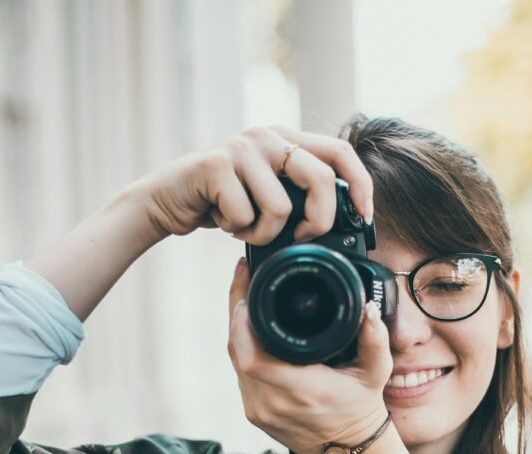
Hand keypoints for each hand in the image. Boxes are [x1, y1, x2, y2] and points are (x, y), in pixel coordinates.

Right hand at [133, 125, 373, 242]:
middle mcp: (267, 135)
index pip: (340, 151)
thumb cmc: (224, 203)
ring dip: (264, 234)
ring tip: (245, 227)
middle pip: (320, 180)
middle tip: (300, 239)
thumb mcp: (269, 194)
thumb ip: (301, 196)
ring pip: (280, 208)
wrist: (167, 200)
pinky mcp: (215, 165)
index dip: (360, 184)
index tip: (365, 217)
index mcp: (287, 139)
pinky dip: (237, 231)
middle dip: (318, 222)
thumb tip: (346, 223)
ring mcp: (241, 147)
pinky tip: (222, 220)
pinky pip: (246, 216)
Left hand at [227, 258, 392, 453]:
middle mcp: (274, 404)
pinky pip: (240, 374)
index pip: (253, 357)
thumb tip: (368, 309)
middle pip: (237, 352)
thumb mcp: (376, 373)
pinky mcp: (253, 413)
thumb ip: (375, 339)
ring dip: (238, 331)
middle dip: (237, 314)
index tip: (249, 291)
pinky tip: (249, 332)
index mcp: (301, 391)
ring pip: (235, 362)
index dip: (242, 322)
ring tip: (246, 301)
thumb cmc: (361, 408)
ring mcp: (259, 411)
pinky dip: (243, 351)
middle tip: (245, 282)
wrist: (347, 449)